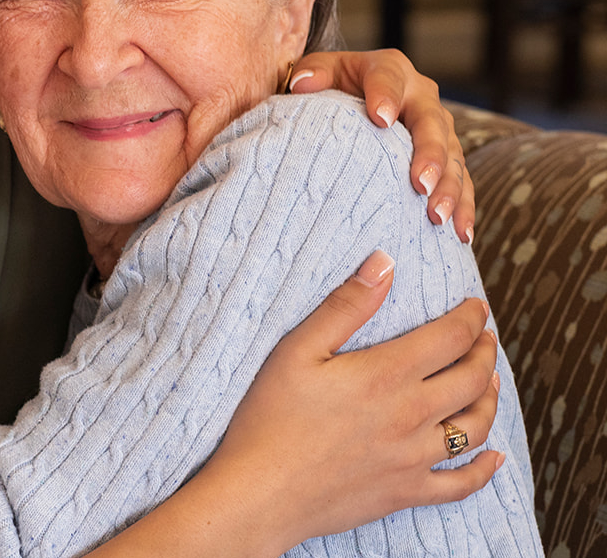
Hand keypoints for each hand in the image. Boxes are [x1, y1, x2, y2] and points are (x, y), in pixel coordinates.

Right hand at [216, 252, 500, 550]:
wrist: (261, 491)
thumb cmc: (270, 417)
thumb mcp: (297, 350)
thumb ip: (345, 306)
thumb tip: (384, 264)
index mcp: (386, 375)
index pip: (449, 338)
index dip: (470, 317)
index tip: (476, 306)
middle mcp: (411, 416)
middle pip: (472, 379)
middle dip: (485, 352)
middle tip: (485, 337)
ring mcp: (413, 458)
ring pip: (475, 427)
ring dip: (490, 399)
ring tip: (488, 382)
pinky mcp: (406, 492)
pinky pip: (462, 484)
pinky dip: (485, 469)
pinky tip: (493, 456)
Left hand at [294, 49, 474, 241]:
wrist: (357, 98)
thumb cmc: (334, 86)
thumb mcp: (322, 73)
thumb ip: (313, 74)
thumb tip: (302, 83)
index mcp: (389, 70)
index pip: (388, 78)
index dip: (385, 96)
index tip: (381, 118)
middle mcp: (421, 95)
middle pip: (430, 122)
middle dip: (429, 153)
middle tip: (420, 183)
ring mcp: (439, 127)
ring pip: (452, 156)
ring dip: (449, 187)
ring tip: (438, 216)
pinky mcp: (447, 156)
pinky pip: (461, 181)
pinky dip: (463, 207)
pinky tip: (460, 233)